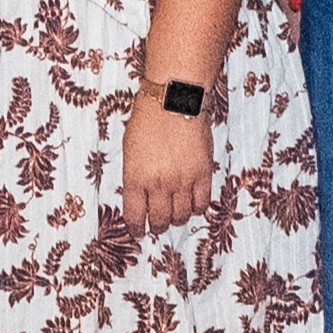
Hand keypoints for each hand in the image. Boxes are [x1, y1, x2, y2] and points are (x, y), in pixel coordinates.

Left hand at [115, 95, 212, 233]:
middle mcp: (159, 184)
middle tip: (158, 224)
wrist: (174, 101)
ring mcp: (182, 181)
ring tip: (175, 214)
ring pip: (182, 215)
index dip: (136, 229)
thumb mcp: (129, 151)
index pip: (135, 216)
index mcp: (136, 179)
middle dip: (157, 226)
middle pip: (160, 220)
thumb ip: (134, 177)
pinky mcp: (203, 174)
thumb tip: (139, 197)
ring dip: (177, 219)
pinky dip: (197, 208)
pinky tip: (193, 204)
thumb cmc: (147, 121)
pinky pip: (202, 203)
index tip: (138, 232)